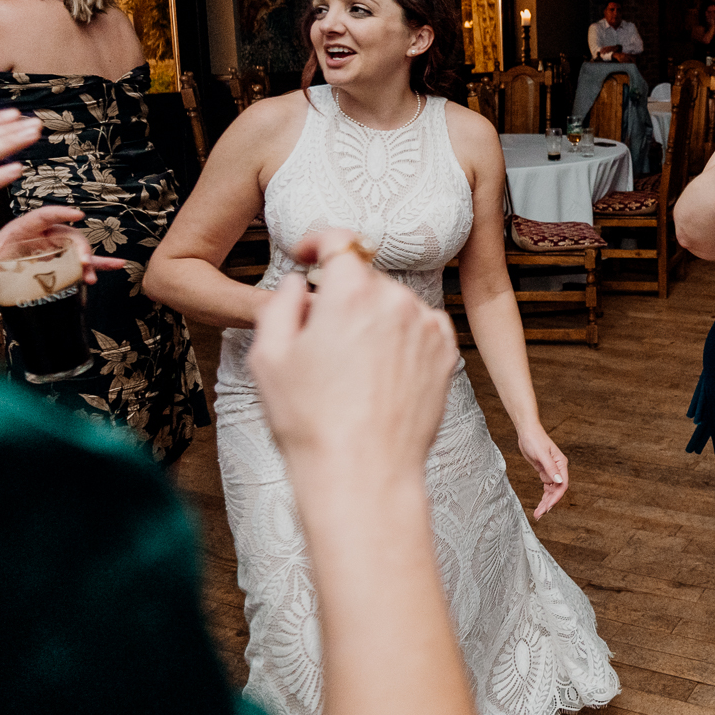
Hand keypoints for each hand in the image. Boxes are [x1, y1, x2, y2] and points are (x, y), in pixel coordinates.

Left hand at [0, 205, 125, 291]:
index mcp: (21, 229)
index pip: (42, 216)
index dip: (60, 214)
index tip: (77, 214)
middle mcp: (40, 236)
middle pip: (66, 234)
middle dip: (79, 246)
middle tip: (83, 263)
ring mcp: (51, 250)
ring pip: (76, 249)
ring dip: (88, 260)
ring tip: (91, 276)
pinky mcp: (57, 264)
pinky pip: (80, 263)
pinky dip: (98, 264)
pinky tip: (115, 266)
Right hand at [248, 227, 458, 484]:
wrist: (364, 472)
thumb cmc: (311, 421)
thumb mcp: (268, 357)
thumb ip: (281, 304)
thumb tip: (301, 283)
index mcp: (351, 293)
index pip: (340, 241)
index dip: (319, 242)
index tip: (309, 255)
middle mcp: (396, 300)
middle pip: (366, 279)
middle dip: (344, 297)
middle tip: (322, 341)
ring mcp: (426, 326)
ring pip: (394, 304)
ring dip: (374, 319)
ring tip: (353, 370)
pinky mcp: (446, 353)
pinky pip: (420, 328)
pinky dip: (402, 339)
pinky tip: (382, 374)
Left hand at [515, 423, 570, 518]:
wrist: (527, 432)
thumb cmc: (534, 439)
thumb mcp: (541, 454)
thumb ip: (550, 468)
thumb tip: (558, 481)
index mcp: (561, 464)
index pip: (562, 485)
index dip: (556, 498)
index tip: (547, 507)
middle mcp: (558, 469)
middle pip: (557, 490)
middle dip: (549, 503)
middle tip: (539, 514)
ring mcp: (552, 471)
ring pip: (551, 491)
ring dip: (546, 502)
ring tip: (538, 514)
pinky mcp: (544, 471)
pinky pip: (547, 487)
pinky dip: (544, 496)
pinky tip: (540, 504)